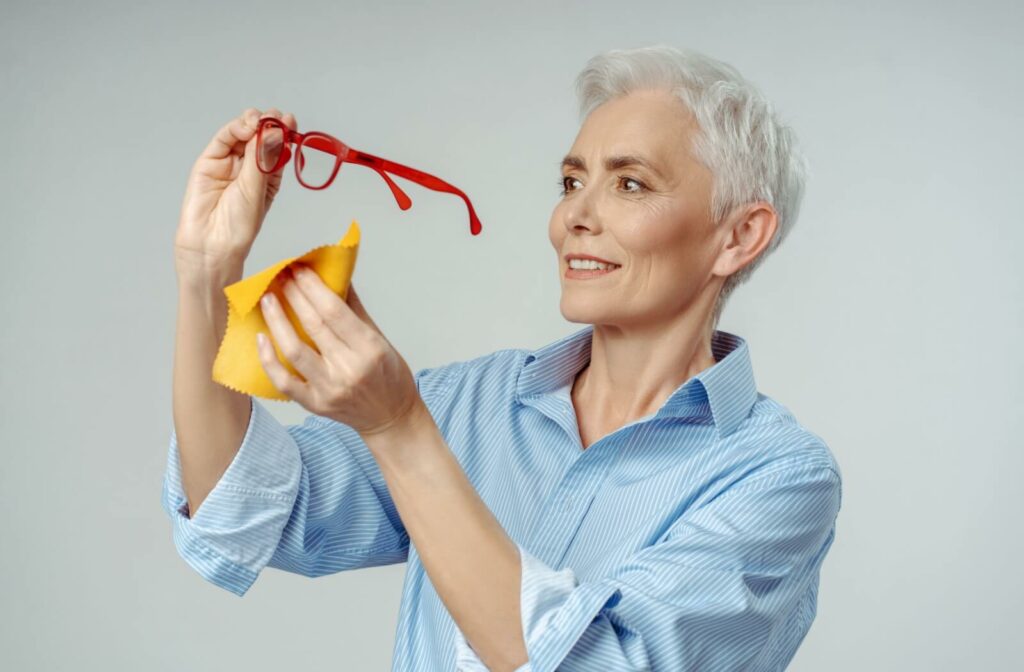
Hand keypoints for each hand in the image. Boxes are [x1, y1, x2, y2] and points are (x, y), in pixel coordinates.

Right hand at [174, 107, 296, 280]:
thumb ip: (263, 158)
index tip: (290, 120)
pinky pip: (222, 140)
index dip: (284, 132)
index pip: (278, 148)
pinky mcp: (209, 162)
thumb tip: (274, 131)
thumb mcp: (258, 189)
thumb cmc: (238, 225)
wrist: (211, 243)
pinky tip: (247, 126)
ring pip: (242, 134)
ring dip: (252, 123)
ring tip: (260, 120)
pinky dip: (235, 129)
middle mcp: (249, 168)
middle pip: (260, 137)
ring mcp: (229, 163)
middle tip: (276, 117)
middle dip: (269, 124)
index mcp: (268, 177)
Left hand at [256, 265, 422, 436]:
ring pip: (294, 350)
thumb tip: (335, 277)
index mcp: (369, 348)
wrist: (390, 418)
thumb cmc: (390, 376)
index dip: (313, 287)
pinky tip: (261, 338)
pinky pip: (284, 381)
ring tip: (267, 299)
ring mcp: (329, 389)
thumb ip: (355, 309)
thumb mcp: (381, 339)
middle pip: (313, 326)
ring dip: (277, 321)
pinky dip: (269, 359)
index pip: (334, 311)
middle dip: (293, 296)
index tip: (299, 269)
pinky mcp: (314, 404)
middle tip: (281, 276)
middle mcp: (348, 369)